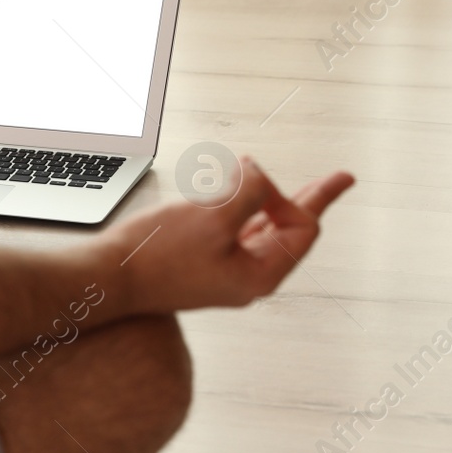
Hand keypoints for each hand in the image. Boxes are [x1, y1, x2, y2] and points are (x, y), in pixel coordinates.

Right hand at [103, 158, 352, 314]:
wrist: (109, 278)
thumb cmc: (157, 255)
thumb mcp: (214, 216)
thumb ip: (251, 191)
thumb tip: (259, 174)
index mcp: (259, 277)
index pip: (300, 229)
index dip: (285, 196)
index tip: (250, 180)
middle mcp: (248, 278)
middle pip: (292, 231)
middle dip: (312, 198)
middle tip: (342, 178)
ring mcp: (226, 272)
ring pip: (263, 228)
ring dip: (269, 197)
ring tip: (287, 180)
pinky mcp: (204, 262)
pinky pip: (236, 230)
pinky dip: (242, 205)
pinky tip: (242, 191)